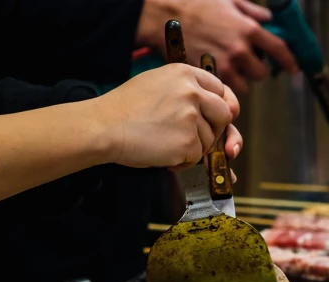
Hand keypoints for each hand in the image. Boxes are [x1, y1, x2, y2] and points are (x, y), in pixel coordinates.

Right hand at [94, 64, 242, 167]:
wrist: (103, 127)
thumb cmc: (125, 110)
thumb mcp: (157, 84)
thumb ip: (186, 91)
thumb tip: (217, 108)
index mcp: (184, 73)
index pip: (220, 88)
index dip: (222, 105)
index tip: (217, 117)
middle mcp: (192, 91)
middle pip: (225, 114)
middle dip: (216, 129)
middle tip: (194, 137)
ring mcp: (191, 116)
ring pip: (209, 139)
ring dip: (192, 148)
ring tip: (164, 142)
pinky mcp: (188, 141)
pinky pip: (196, 157)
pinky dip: (182, 161)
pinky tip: (162, 154)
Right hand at [137, 0, 297, 94]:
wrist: (162, 15)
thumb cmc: (193, 3)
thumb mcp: (227, 0)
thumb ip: (250, 11)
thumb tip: (266, 18)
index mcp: (247, 29)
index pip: (278, 49)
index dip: (289, 61)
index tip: (293, 68)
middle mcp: (239, 50)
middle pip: (260, 74)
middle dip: (255, 70)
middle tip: (244, 64)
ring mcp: (224, 66)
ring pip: (243, 86)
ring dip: (239, 81)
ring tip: (226, 71)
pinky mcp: (208, 76)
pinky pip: (223, 90)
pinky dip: (222, 86)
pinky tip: (214, 76)